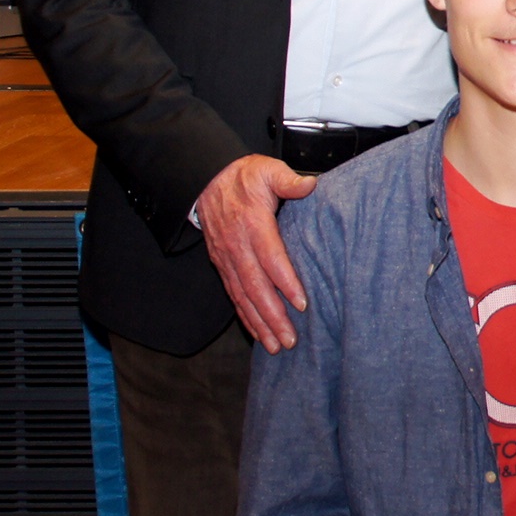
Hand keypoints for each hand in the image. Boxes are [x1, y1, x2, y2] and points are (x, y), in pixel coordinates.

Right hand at [195, 153, 315, 351]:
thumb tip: (310, 185)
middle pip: (256, 287)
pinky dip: (245, 317)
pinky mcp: (222, 266)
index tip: (302, 303)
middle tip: (291, 339)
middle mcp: (237, 247)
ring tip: (276, 346)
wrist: (206, 180)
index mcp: (252, 224)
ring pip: (243, 297)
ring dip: (259, 324)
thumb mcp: (266, 170)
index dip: (285, 281)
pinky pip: (234, 296)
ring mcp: (226, 259)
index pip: (270, 258)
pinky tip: (258, 334)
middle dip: (273, 316)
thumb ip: (287, 180)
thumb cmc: (243, 177)